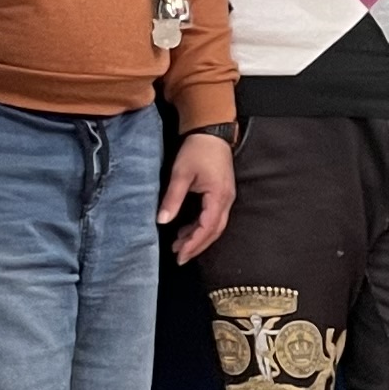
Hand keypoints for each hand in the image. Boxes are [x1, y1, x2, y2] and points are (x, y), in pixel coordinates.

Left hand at [160, 127, 234, 261]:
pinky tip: (186, 229)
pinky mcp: (222, 194)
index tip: (179, 255)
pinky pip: (214, 217)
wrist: (211, 131)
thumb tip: (162, 221)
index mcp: (219, 196)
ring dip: (198, 237)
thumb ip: (173, 198)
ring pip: (215, 226)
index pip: (207, 227)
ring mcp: (226, 197)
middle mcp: (226, 200)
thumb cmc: (197, 150)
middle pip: (214, 231)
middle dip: (197, 246)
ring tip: (178, 245)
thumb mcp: (181, 174)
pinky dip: (200, 227)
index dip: (193, 243)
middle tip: (179, 257)